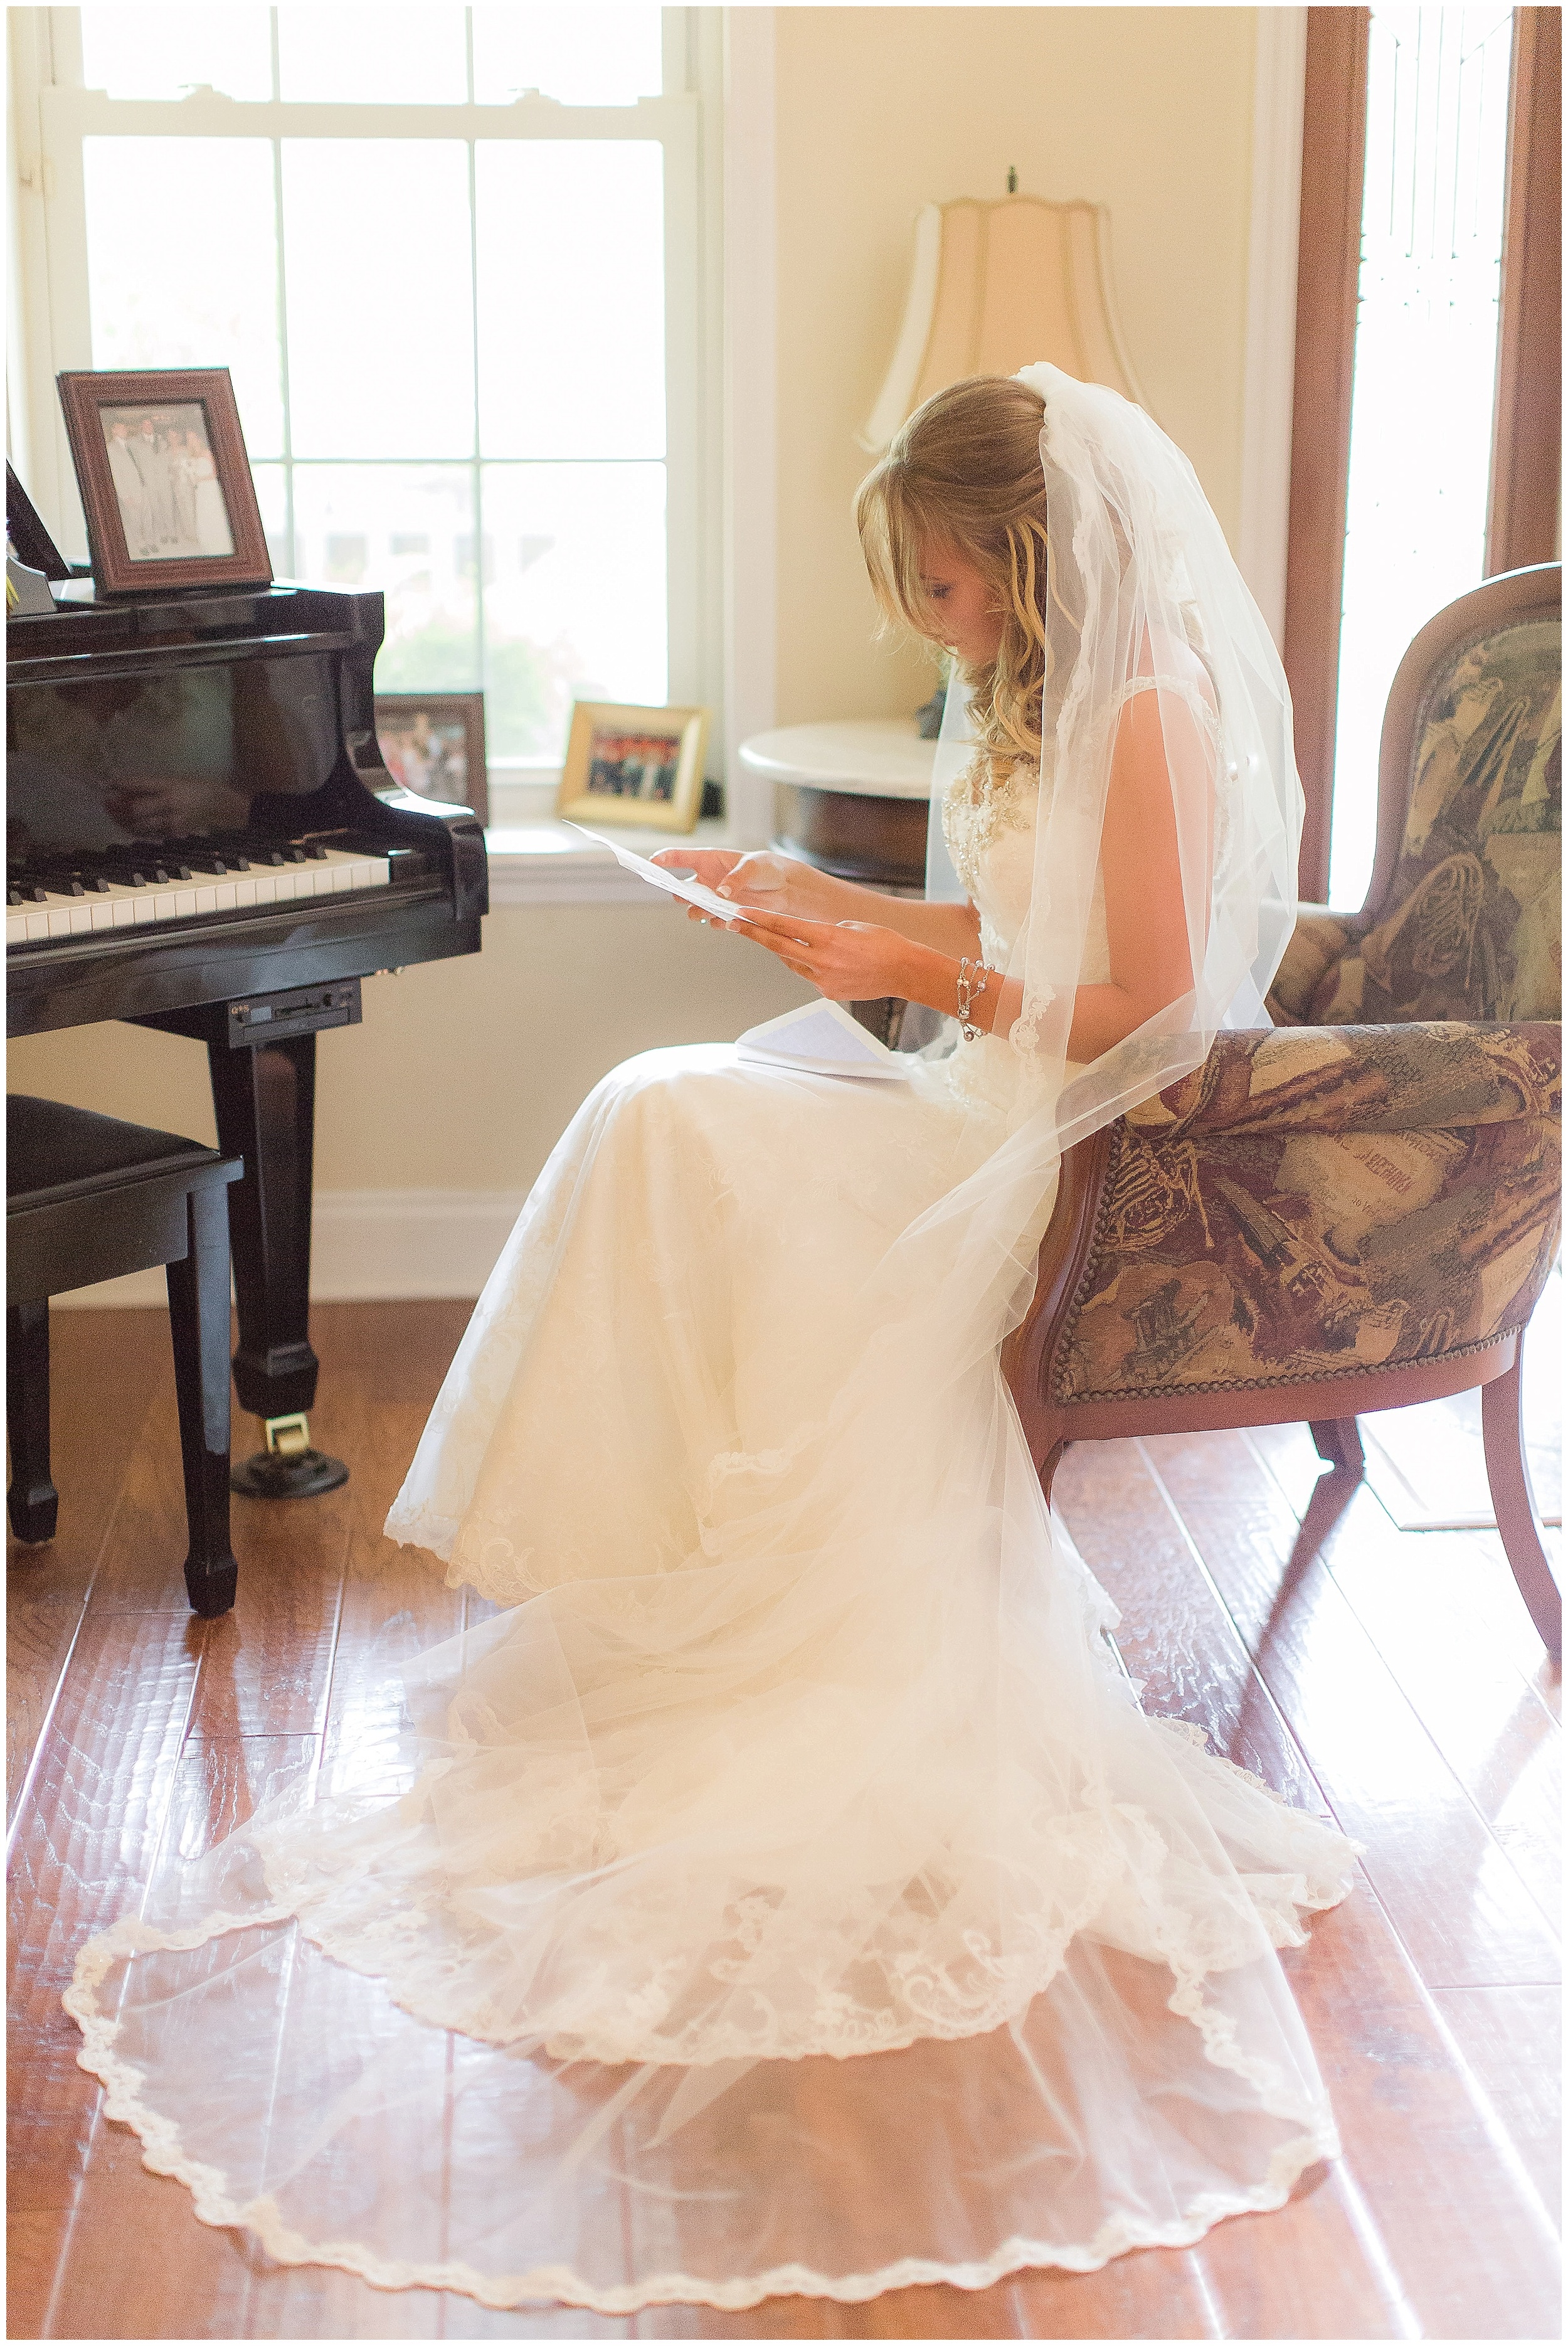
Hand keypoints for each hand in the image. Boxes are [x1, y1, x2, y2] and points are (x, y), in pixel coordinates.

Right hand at [649, 847, 846, 924]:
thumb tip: (720, 893)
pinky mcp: (724, 912)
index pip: (679, 857)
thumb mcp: (752, 868)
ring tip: (703, 911)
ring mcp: (714, 897)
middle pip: (681, 889)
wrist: (784, 888)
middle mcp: (706, 879)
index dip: (663, 860)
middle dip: (679, 894)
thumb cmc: (766, 868)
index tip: (650, 864)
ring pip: (694, 908)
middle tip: (684, 897)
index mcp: (709, 860)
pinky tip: (723, 920)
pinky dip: (715, 922)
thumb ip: (736, 879)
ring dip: (696, 911)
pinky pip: (711, 921)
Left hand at [726, 907, 916, 1001]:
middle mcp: (821, 960)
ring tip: (778, 939)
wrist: (904, 971)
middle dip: (754, 934)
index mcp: (828, 937)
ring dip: (784, 950)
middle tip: (733, 924)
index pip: (785, 926)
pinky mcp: (828, 992)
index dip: (760, 919)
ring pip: (792, 962)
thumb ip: (824, 931)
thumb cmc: (884, 943)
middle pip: (778, 946)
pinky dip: (809, 966)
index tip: (742, 914)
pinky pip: (809, 976)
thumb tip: (807, 936)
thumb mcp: (852, 926)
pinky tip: (821, 960)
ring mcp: (823, 979)